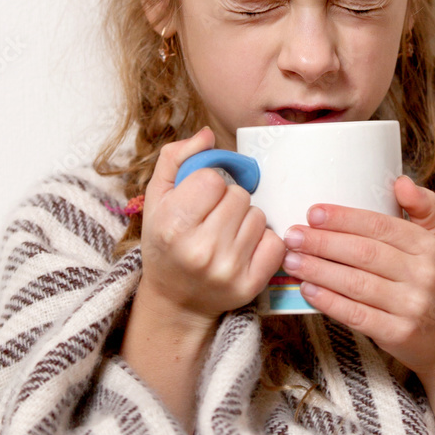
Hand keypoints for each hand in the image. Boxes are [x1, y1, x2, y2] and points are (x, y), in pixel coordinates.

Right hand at [136, 127, 286, 326]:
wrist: (175, 299)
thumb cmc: (165, 242)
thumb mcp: (157, 198)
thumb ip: (176, 158)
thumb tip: (207, 134)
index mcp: (173, 224)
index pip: (213, 178)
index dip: (208, 184)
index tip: (199, 200)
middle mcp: (201, 250)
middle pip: (240, 195)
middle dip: (229, 201)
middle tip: (213, 219)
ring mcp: (228, 270)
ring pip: (259, 216)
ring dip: (246, 220)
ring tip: (226, 235)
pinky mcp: (250, 285)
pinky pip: (276, 242)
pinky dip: (264, 241)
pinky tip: (243, 249)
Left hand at [281, 175, 434, 377]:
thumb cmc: (433, 280)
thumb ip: (422, 206)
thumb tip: (400, 181)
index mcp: (428, 246)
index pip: (381, 226)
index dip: (344, 219)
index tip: (313, 213)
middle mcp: (422, 275)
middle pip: (364, 253)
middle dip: (323, 243)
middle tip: (292, 236)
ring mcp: (411, 306)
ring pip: (356, 284)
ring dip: (319, 271)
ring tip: (291, 260)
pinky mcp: (398, 334)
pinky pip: (357, 315)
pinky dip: (329, 302)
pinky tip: (307, 289)